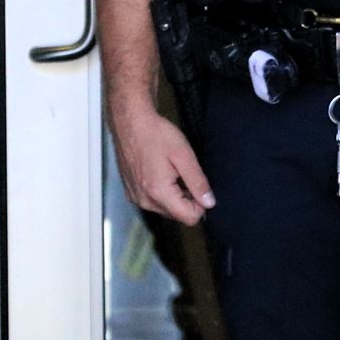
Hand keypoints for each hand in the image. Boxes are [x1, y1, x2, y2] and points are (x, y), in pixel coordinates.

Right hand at [109, 104, 215, 225]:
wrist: (129, 121)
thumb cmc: (155, 133)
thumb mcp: (183, 155)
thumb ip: (198, 182)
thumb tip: (209, 203)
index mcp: (159, 193)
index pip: (189, 218)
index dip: (200, 204)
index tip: (199, 186)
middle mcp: (144, 201)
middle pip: (176, 215)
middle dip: (186, 199)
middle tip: (184, 173)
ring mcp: (135, 197)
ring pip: (165, 209)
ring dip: (174, 195)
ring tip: (170, 170)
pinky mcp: (131, 192)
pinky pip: (153, 201)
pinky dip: (161, 191)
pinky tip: (159, 171)